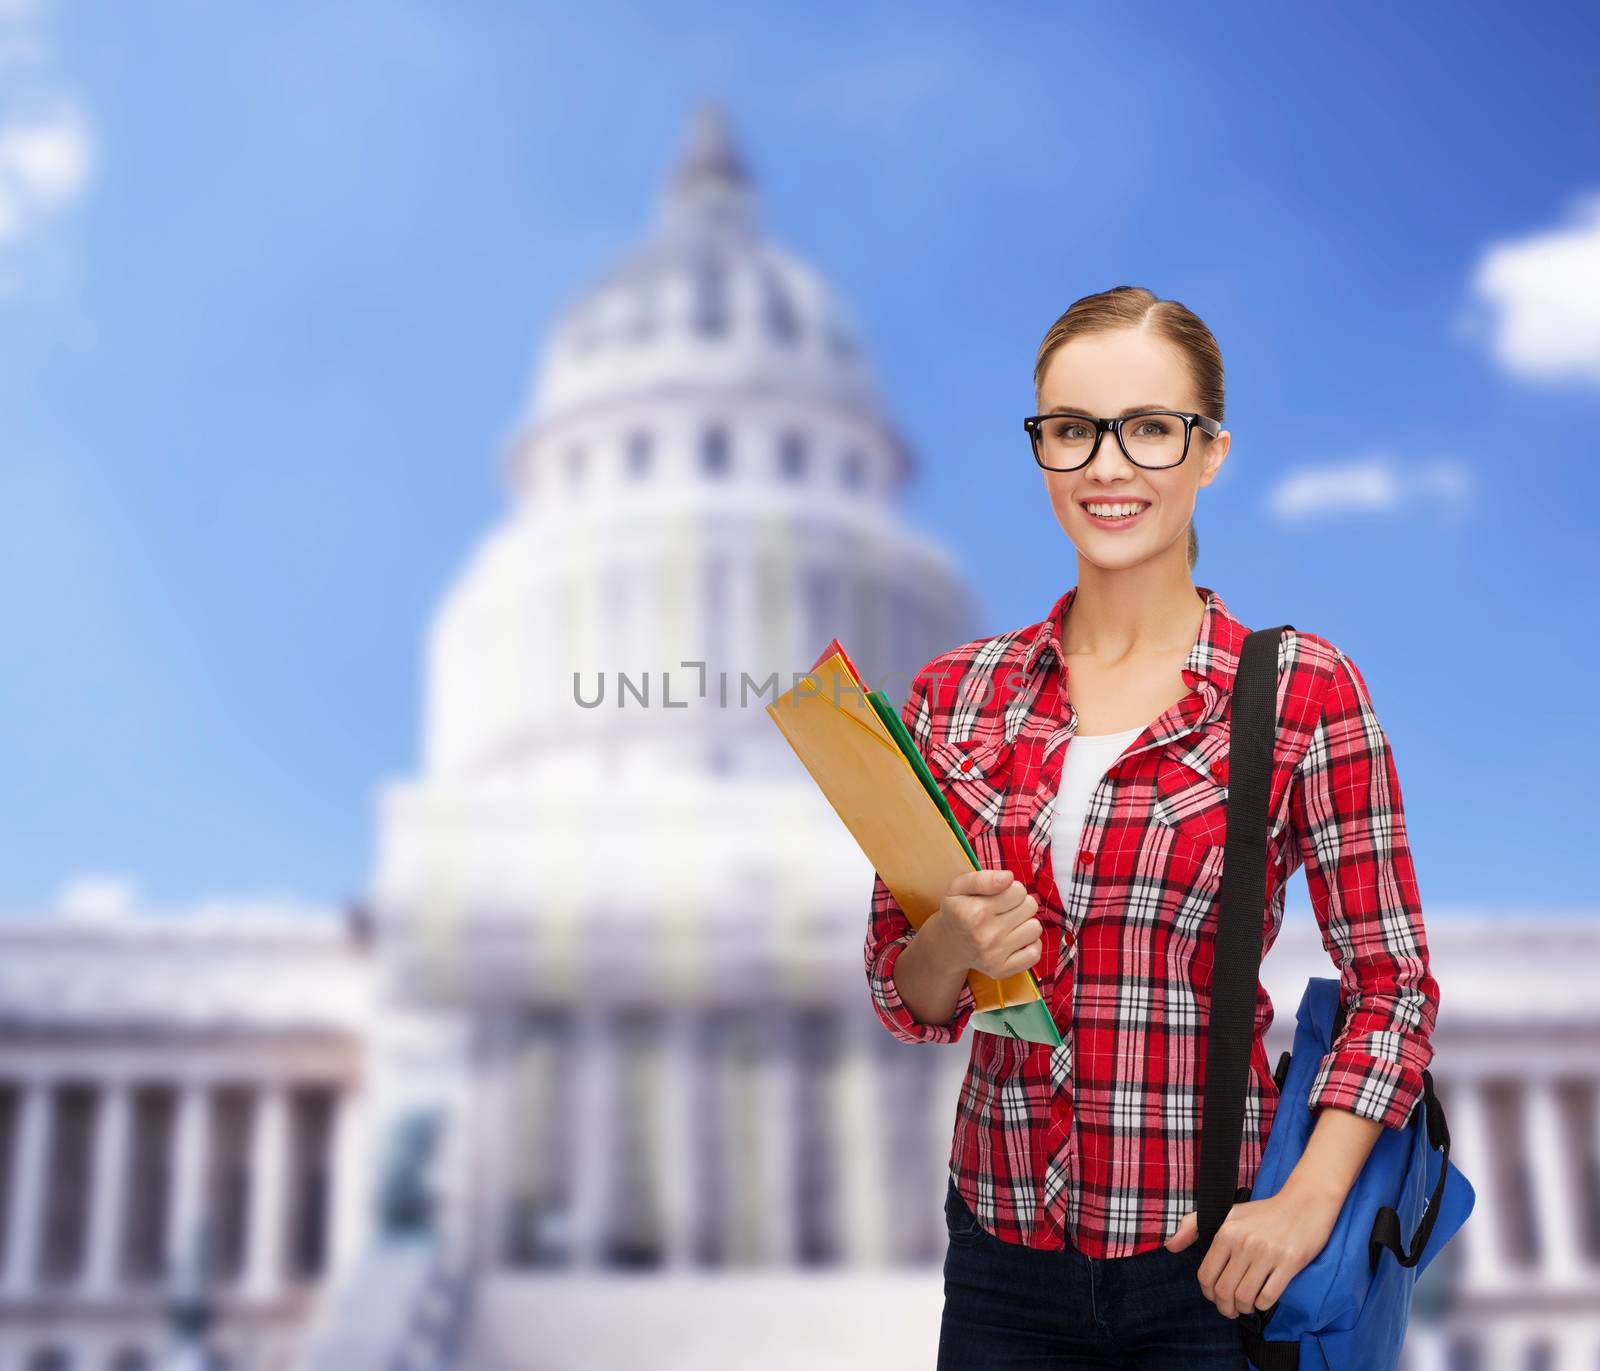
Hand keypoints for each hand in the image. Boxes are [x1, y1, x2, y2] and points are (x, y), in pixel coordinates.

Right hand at [934, 868, 1041, 981]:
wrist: (947, 945)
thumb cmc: (958, 911)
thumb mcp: (959, 887)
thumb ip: (983, 878)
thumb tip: (1009, 877)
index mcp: (975, 912)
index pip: (1018, 890)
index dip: (1011, 889)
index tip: (999, 896)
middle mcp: (985, 936)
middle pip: (1030, 906)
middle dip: (1019, 904)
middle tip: (1004, 910)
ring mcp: (994, 956)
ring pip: (1035, 928)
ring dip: (1025, 923)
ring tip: (1009, 924)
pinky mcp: (1001, 970)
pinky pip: (1035, 953)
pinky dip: (1030, 944)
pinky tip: (1016, 940)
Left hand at [1163, 1188, 1339, 1318]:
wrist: (1304, 1204)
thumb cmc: (1263, 1213)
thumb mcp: (1226, 1213)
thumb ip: (1193, 1226)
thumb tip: (1169, 1247)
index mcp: (1226, 1232)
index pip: (1206, 1275)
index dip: (1208, 1293)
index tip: (1215, 1297)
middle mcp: (1244, 1242)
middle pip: (1224, 1291)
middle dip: (1225, 1307)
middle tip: (1230, 1309)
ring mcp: (1267, 1253)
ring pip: (1244, 1297)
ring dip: (1243, 1308)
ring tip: (1245, 1306)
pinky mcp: (1290, 1263)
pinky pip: (1268, 1296)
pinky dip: (1262, 1304)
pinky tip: (1262, 1299)